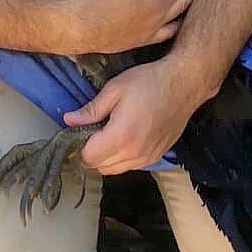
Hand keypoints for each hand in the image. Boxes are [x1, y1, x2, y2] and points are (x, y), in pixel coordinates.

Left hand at [63, 57, 201, 174]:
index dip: (80, 143)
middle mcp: (135, 154)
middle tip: (96, 127)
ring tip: (111, 130)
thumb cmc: (148, 82)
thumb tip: (68, 121)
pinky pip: (130, 165)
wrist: (183, 84)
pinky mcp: (156, 157)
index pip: (89, 157)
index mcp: (122, 136)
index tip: (83, 128)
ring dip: (107, 155)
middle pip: (100, 167)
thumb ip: (91, 110)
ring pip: (114, 169)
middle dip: (92, 150)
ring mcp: (147, 158)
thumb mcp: (115, 89)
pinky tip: (126, 134)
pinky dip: (122, 156)